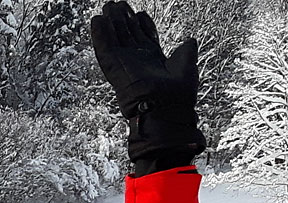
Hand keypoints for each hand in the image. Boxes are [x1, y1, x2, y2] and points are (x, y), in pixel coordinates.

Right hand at [90, 1, 204, 174]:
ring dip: (111, 22)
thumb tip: (190, 40)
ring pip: (115, 38)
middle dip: (123, 19)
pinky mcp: (113, 67)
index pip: (145, 38)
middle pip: (127, 35)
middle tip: (117, 4)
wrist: (167, 108)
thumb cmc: (178, 94)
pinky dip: (99, 34)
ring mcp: (123, 63)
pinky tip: (97, 19)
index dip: (142, 25)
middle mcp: (137, 61)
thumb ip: (186, 51)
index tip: (140, 13)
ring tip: (108, 6)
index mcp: (153, 60)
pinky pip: (103, 48)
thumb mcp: (186, 64)